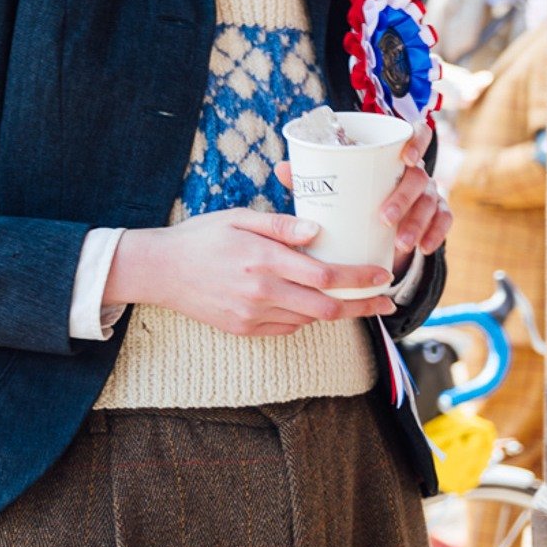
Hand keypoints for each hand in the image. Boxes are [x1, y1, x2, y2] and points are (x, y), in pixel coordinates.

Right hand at [104, 211, 397, 335]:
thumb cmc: (202, 236)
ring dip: (336, 313)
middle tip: (386, 301)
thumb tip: (319, 232)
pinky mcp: (244, 329)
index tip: (382, 276)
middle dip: (362, 306)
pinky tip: (315, 306)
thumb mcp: (241, 217)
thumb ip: (282, 225)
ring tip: (359, 303)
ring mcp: (252, 315)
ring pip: (309, 321)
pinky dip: (306, 318)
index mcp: (264, 259)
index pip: (325, 274)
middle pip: (326, 307)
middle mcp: (262, 291)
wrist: (160, 270)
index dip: (359, 278)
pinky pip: (287, 328)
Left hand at [274, 118, 450, 275]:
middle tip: (384, 219)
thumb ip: (314, 176)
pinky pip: (443, 222)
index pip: (416, 135)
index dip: (416, 141)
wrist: (381, 222)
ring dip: (417, 223)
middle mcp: (416, 171)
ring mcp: (430, 193)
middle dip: (404, 198)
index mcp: (395, 156)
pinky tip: (424, 248)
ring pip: (431, 203)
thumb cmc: (356, 194)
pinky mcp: (437, 215)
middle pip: (418, 177)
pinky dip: (435, 235)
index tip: (405, 157)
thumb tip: (281, 168)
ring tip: (400, 243)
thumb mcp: (338, 184)